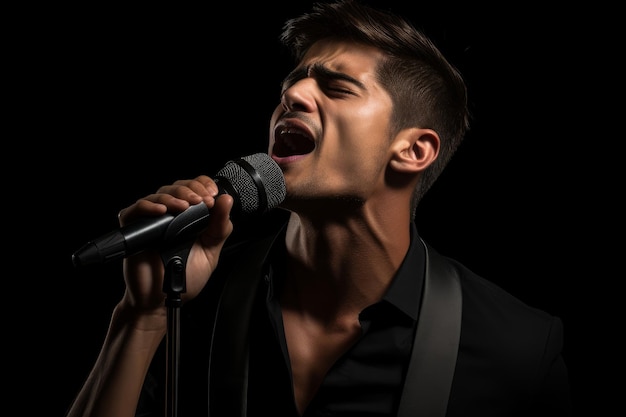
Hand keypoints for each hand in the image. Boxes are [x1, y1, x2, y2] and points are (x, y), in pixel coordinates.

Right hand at [117, 175, 234, 313]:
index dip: (203, 184)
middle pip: (177, 187)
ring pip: (159, 194)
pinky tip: (162, 211)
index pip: (195, 188)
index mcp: (189, 217)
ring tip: (186, 206)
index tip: (213, 194)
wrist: (162, 300)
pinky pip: (135, 210)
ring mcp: (151, 221)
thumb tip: (227, 201)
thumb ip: (220, 228)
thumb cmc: (185, 277)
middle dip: (192, 189)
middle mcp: (170, 215)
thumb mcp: (210, 252)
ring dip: (175, 196)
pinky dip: (149, 206)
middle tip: (203, 201)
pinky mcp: (134, 229)